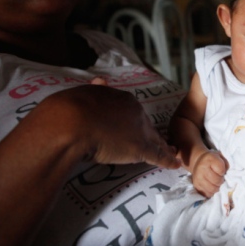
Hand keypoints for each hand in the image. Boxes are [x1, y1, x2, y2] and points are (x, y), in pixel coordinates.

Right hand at [38, 84, 180, 169]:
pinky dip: (167, 160)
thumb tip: (99, 81)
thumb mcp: (82, 94)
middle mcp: (135, 112)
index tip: (134, 126)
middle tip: (159, 140)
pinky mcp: (140, 148)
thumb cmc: (69, 109)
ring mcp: (139, 130)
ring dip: (164, 146)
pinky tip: (175, 164)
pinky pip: (157, 155)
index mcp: (122, 99)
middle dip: (151, 133)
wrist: (71, 122)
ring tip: (172, 152)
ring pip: (155, 139)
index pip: (132, 112)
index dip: (134, 121)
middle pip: (146, 125)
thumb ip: (94, 90)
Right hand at [191, 150, 227, 197]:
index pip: (221, 170)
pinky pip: (207, 193)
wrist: (199, 161)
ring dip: (217, 187)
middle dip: (221, 181)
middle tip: (220, 178)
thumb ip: (226, 165)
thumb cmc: (213, 160)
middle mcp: (202, 168)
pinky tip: (211, 186)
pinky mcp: (196, 185)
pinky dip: (212, 192)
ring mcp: (198, 178)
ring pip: (212, 189)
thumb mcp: (221, 157)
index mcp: (209, 159)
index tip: (222, 171)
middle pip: (217, 181)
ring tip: (216, 183)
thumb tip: (227, 176)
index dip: (223, 172)